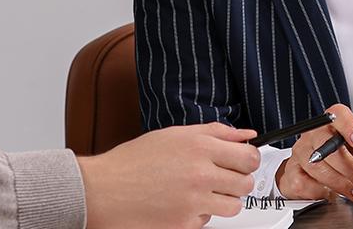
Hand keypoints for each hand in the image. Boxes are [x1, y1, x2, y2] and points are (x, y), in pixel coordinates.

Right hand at [80, 122, 259, 228]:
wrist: (104, 190)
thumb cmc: (133, 162)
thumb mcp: (174, 135)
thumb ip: (215, 133)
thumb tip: (245, 135)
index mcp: (199, 147)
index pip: (248, 157)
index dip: (248, 161)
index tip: (241, 163)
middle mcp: (200, 173)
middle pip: (245, 183)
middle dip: (236, 181)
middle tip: (221, 179)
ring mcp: (194, 201)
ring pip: (233, 206)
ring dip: (222, 200)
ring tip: (201, 192)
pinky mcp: (185, 224)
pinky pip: (208, 220)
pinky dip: (199, 214)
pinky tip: (181, 203)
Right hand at [274, 104, 352, 202]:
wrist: (316, 173)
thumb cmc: (342, 156)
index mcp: (332, 123)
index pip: (338, 115)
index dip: (348, 126)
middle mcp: (313, 134)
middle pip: (327, 146)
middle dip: (351, 169)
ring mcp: (300, 153)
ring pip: (317, 168)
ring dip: (341, 184)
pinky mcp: (291, 172)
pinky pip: (304, 184)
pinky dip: (322, 193)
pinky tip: (333, 195)